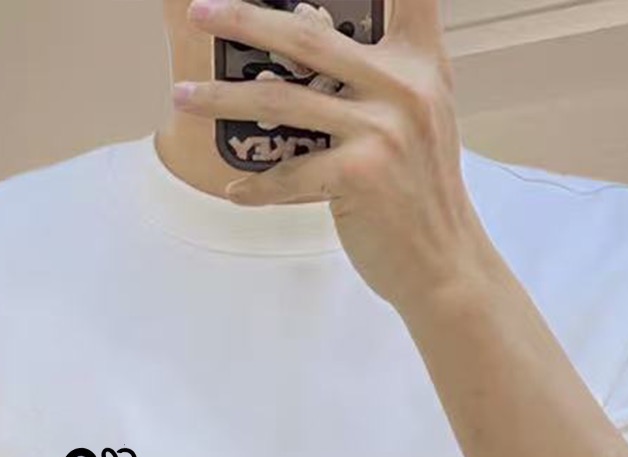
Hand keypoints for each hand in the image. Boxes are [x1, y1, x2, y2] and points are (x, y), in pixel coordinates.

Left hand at [172, 0, 488, 310]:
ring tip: (183, 97)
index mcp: (419, 62)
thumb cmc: (419, 191)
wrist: (444, 261)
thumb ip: (375, 73)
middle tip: (200, 13)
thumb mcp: (417, 116)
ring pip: (283, 100)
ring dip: (223, 99)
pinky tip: (235, 191)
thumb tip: (308, 26)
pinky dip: (258, 186)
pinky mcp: (361, 174)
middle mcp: (403, 86)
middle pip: (309, 35)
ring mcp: (382, 129)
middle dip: (245, 19)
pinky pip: (290, 173)